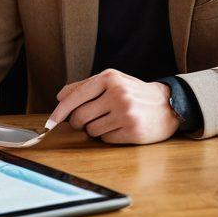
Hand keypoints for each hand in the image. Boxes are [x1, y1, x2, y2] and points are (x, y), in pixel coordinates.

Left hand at [46, 69, 178, 144]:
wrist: (167, 105)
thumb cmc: (134, 93)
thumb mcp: (112, 81)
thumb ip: (85, 86)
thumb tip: (60, 97)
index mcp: (109, 77)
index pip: (75, 97)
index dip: (59, 113)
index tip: (49, 123)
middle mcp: (117, 93)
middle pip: (80, 117)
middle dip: (78, 123)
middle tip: (85, 121)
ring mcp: (126, 113)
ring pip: (91, 130)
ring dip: (95, 129)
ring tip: (110, 121)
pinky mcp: (132, 130)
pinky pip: (105, 139)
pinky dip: (108, 136)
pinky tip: (120, 128)